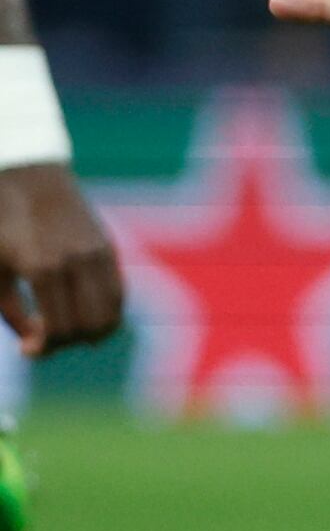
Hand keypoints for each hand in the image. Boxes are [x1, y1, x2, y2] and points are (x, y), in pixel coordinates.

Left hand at [0, 162, 121, 354]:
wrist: (29, 179)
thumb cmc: (3, 227)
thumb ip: (12, 312)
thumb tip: (34, 346)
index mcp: (42, 270)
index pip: (59, 329)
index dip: (45, 349)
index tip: (29, 351)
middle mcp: (76, 264)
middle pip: (88, 327)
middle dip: (68, 342)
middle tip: (48, 340)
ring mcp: (98, 256)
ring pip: (111, 315)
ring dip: (93, 332)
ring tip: (70, 331)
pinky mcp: (109, 250)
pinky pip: (118, 295)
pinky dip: (106, 313)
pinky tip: (85, 313)